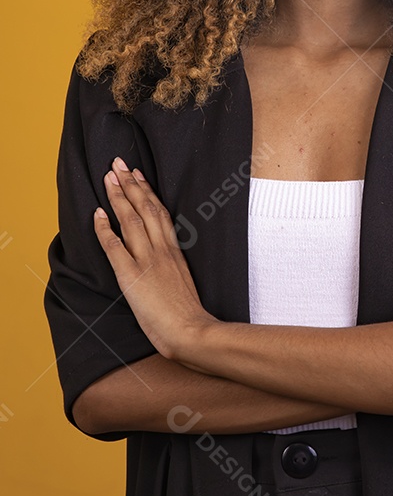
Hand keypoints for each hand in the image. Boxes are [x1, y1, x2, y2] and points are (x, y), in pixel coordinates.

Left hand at [94, 157, 216, 357]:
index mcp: (175, 251)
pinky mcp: (131, 276)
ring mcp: (147, 261)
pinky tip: (97, 214)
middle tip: (118, 164)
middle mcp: (161, 250)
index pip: (160, 213)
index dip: (147, 192)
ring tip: (109, 177)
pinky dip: (104, 229)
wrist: (191, 331)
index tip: (138, 174)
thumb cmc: (189, 315)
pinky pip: (114, 247)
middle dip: (131, 184)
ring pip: (131, 220)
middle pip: (145, 209)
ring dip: (118, 197)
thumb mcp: (185, 282)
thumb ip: (174, 267)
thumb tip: (167, 261)